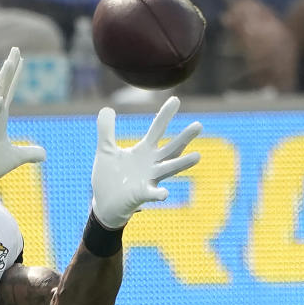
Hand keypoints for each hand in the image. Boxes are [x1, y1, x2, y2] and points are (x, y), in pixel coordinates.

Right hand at [0, 47, 45, 194]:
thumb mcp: (15, 158)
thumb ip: (29, 153)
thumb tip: (44, 154)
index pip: (8, 93)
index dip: (14, 77)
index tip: (20, 59)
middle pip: (1, 88)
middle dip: (9, 69)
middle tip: (15, 49)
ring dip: (2, 80)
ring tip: (9, 63)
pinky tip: (0, 97)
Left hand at [90, 95, 201, 230]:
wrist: (104, 205)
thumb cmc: (109, 178)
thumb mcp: (105, 150)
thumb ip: (106, 130)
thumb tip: (106, 109)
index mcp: (144, 151)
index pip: (157, 130)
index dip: (165, 115)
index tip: (176, 99)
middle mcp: (151, 164)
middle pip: (171, 148)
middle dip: (184, 138)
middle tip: (199, 125)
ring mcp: (149, 180)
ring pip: (169, 169)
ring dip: (182, 163)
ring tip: (198, 156)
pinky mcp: (142, 195)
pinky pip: (153, 194)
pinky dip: (159, 194)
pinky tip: (164, 193)